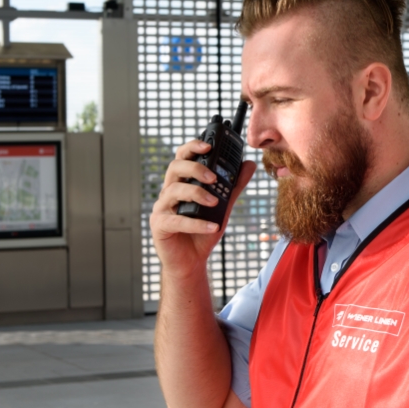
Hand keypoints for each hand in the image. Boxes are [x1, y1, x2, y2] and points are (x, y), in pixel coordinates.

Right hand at [149, 139, 256, 277]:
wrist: (191, 262)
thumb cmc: (202, 233)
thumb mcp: (223, 207)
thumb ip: (233, 186)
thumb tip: (248, 164)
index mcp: (181, 183)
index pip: (182, 157)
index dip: (193, 147)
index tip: (209, 145)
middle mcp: (168, 192)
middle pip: (174, 168)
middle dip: (195, 168)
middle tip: (214, 178)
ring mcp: (161, 208)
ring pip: (173, 191)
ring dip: (197, 194)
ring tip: (214, 203)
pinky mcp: (159, 225)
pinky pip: (176, 220)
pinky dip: (196, 223)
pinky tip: (213, 227)